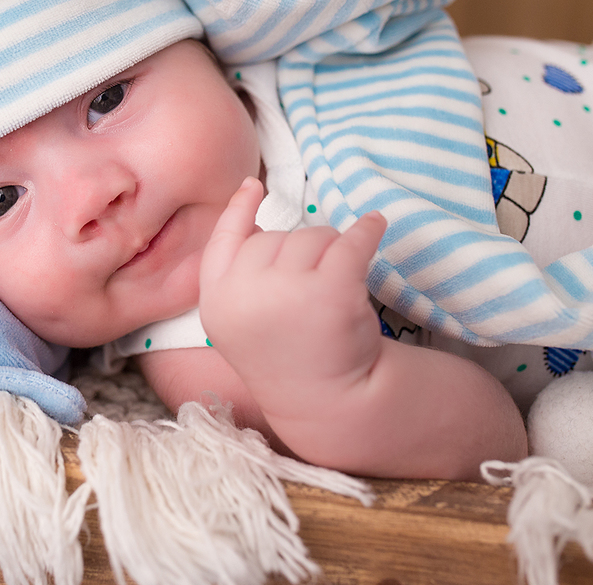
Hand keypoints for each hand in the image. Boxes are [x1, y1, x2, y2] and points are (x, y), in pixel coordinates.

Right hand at [198, 177, 386, 403]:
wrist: (330, 405)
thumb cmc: (289, 356)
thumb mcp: (243, 322)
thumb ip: (240, 274)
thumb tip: (253, 210)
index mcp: (216, 303)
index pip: (222, 242)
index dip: (237, 211)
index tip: (252, 186)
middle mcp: (244, 295)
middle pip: (276, 237)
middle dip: (300, 253)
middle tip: (314, 294)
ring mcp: (285, 292)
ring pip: (313, 237)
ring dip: (332, 254)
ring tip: (336, 294)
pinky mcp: (330, 292)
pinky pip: (351, 241)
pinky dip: (368, 231)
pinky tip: (375, 226)